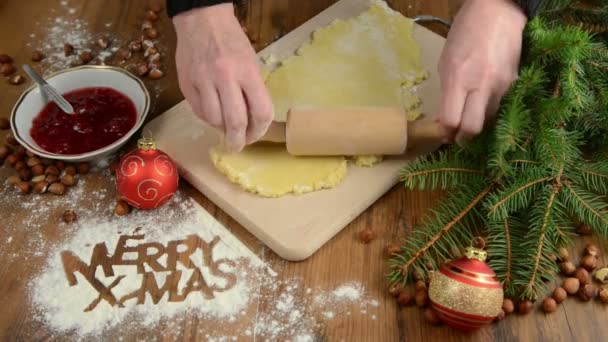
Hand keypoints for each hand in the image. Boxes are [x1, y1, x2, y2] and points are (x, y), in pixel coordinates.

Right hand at [173, 4, 272, 151]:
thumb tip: (252, 121)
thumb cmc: (232, 42)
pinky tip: (213, 115)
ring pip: (214, 120)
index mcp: (247, 71)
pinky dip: (207, 118)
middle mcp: (225, 77)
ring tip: (224, 129)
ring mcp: (203, 81)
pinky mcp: (186, 84)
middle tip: (238, 146)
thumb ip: (252, 91)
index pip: (261, 111)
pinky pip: (198, 111)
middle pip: (236, 121)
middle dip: (239, 140)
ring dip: (221, 129)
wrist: (203, 20)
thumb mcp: (252, 62)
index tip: (256, 136)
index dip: (260, 130)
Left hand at [436, 0, 526, 142]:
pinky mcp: (514, 83)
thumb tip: (444, 119)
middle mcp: (481, 85)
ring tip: (469, 116)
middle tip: (457, 135)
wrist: (498, 11)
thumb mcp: (446, 62)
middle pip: (473, 128)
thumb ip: (446, 92)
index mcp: (458, 78)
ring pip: (489, 120)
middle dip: (463, 137)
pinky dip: (489, 109)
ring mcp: (501, 85)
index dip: (446, 132)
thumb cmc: (464, 34)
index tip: (443, 133)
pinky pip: (500, 105)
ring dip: (477, 122)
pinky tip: (482, 101)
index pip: (452, 120)